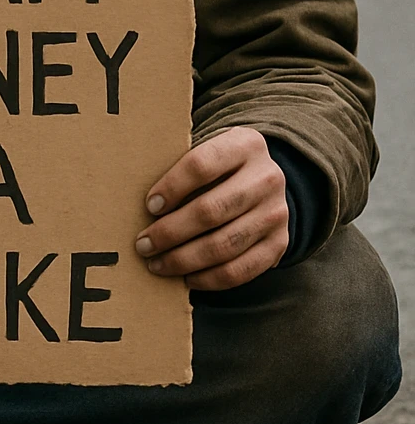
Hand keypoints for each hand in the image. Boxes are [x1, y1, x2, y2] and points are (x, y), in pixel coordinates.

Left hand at [135, 127, 288, 290]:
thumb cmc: (220, 167)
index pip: (202, 165)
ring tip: (158, 264)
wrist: (266, 180)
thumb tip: (143, 203)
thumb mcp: (208, 151)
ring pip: (224, 244)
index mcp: (245, 145)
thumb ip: (181, 167)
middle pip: (211, 210)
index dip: (172, 188)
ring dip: (184, 260)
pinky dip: (210, 279)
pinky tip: (187, 278)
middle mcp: (267, 178)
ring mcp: (276, 213)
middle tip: (143, 245)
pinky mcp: (280, 244)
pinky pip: (242, 270)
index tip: (149, 206)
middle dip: (170, 232)